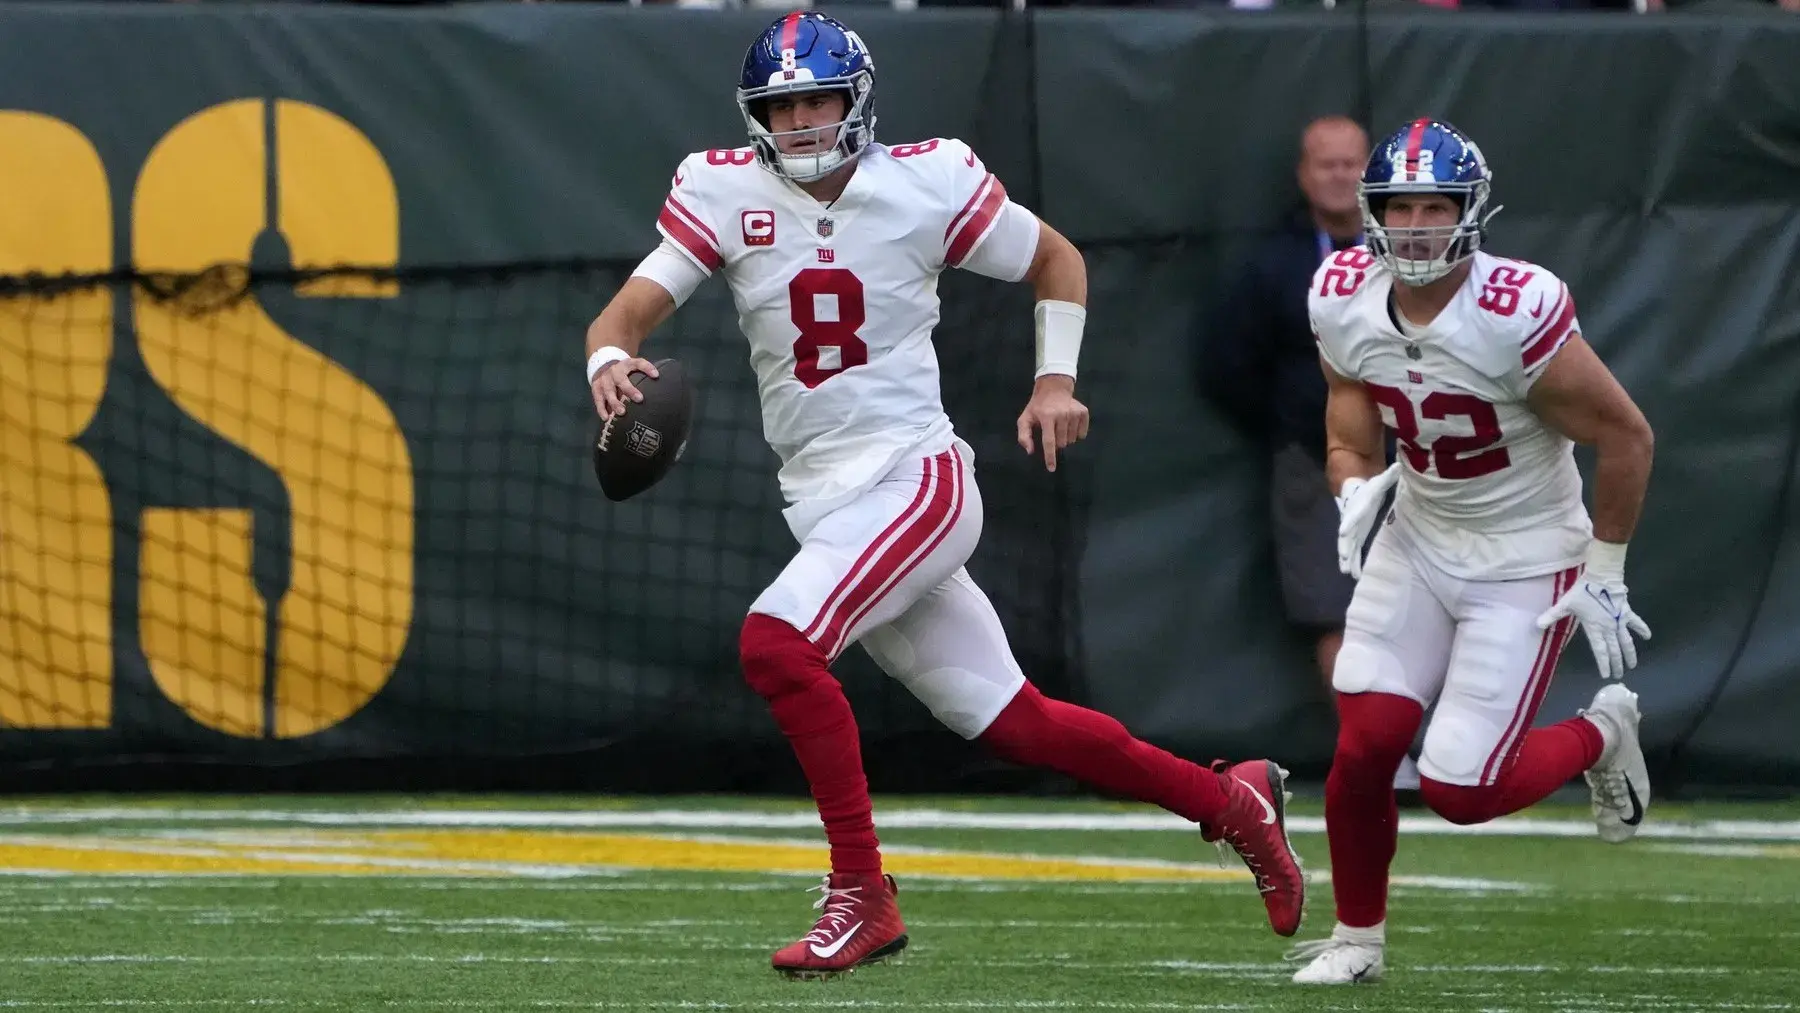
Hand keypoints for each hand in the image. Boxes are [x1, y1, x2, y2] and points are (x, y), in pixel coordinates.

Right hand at [590, 356, 657, 418]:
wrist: (602, 368)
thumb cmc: (624, 372)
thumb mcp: (633, 367)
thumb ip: (644, 373)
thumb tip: (657, 381)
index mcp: (626, 365)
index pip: (638, 363)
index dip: (647, 368)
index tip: (656, 375)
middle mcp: (614, 371)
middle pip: (621, 380)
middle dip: (629, 390)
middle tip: (639, 399)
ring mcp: (604, 380)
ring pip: (608, 391)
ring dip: (615, 402)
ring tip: (622, 412)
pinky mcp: (596, 389)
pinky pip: (598, 400)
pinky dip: (602, 409)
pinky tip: (606, 418)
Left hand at [1016, 375, 1089, 471]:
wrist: (1054, 388)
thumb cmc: (1038, 407)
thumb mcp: (1025, 418)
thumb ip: (1023, 436)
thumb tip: (1030, 451)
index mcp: (1047, 416)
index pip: (1049, 441)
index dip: (1050, 457)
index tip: (1051, 468)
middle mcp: (1062, 414)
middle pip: (1062, 443)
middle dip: (1056, 443)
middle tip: (1051, 433)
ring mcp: (1074, 413)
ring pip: (1072, 440)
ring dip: (1065, 438)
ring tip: (1059, 427)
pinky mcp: (1083, 412)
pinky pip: (1082, 434)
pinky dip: (1076, 434)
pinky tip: (1069, 425)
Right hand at [1334, 462, 1399, 579]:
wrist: (1355, 493)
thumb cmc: (1368, 488)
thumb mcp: (1378, 482)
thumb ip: (1388, 476)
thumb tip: (1400, 466)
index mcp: (1356, 509)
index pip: (1351, 517)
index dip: (1348, 524)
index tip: (1344, 532)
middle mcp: (1351, 523)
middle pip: (1346, 537)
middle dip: (1344, 548)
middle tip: (1344, 558)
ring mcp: (1352, 532)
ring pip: (1347, 548)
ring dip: (1347, 560)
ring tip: (1347, 573)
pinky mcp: (1355, 538)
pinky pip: (1352, 552)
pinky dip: (1353, 563)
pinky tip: (1355, 575)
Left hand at [1537, 569, 1651, 680]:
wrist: (1602, 577)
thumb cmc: (1583, 591)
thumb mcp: (1565, 604)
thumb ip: (1552, 616)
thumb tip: (1536, 625)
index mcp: (1594, 628)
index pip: (1600, 650)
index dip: (1603, 663)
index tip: (1606, 675)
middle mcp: (1609, 628)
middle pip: (1614, 649)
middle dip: (1617, 663)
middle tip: (1619, 676)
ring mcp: (1619, 621)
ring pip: (1626, 641)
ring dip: (1630, 654)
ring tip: (1633, 665)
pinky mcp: (1626, 612)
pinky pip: (1636, 623)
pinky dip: (1642, 629)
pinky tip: (1648, 637)